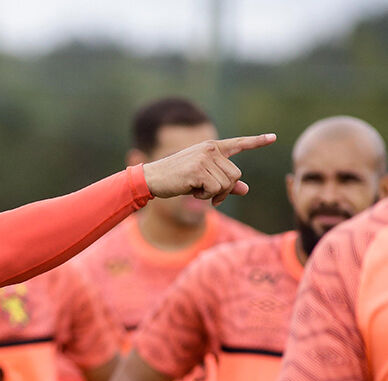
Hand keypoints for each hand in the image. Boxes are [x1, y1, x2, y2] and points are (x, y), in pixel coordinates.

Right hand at [142, 134, 276, 204]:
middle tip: (210, 195)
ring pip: (227, 183)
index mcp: (211, 147)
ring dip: (214, 194)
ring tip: (198, 191)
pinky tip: (193, 191)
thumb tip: (245, 189)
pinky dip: (206, 196)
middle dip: (225, 190)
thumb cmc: (177, 179)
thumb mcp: (202, 179)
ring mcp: (204, 159)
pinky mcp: (198, 170)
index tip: (273, 138)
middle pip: (235, 175)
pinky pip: (215, 189)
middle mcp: (210, 149)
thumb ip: (225, 183)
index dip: (257, 142)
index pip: (238, 143)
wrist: (152, 178)